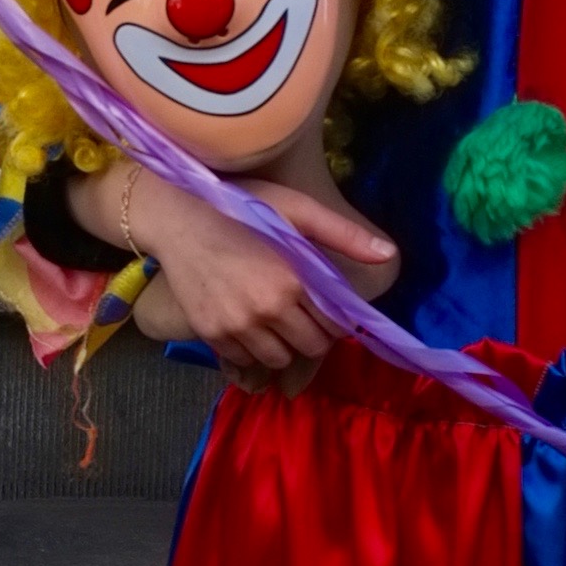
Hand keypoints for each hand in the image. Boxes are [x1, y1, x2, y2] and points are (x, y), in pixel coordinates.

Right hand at [122, 172, 396, 380]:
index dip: (334, 318)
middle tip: (302, 312)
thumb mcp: (296, 209)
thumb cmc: (240, 205)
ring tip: (276, 319)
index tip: (324, 304)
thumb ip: (344, 235)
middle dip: (313, 335)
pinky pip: (244, 360)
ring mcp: (235, 327)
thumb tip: (390, 254)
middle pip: (309, 348)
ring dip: (284, 345)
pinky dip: (253, 349)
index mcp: (292, 281)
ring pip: (278, 359)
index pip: (333, 325)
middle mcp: (265, 311)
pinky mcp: (211, 334)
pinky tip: (250, 323)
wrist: (176, 216)